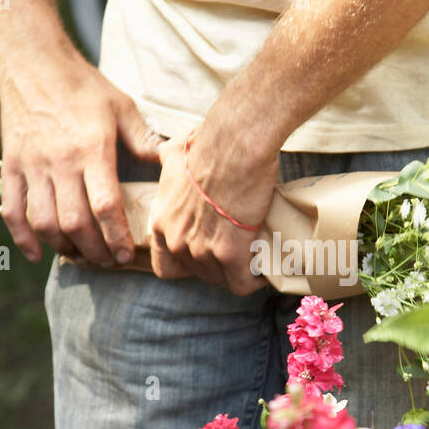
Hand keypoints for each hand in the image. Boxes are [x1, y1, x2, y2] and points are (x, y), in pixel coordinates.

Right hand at [0, 43, 161, 265]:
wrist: (30, 62)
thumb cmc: (82, 85)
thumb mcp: (121, 106)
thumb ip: (143, 139)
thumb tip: (168, 163)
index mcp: (92, 149)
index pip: (105, 206)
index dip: (116, 237)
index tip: (125, 254)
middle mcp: (60, 162)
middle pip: (75, 222)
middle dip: (94, 251)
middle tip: (107, 262)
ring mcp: (31, 165)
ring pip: (43, 222)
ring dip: (63, 247)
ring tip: (80, 256)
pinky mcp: (10, 166)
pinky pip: (11, 210)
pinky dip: (22, 237)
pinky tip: (36, 252)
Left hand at [149, 122, 277, 294]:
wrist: (233, 145)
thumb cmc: (208, 144)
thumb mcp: (174, 154)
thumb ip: (166, 162)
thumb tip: (166, 153)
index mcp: (162, 221)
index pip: (164, 267)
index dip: (185, 264)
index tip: (202, 252)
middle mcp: (176, 241)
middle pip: (198, 274)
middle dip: (217, 265)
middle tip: (236, 250)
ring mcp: (201, 250)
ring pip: (222, 279)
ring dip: (239, 271)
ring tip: (255, 257)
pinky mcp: (229, 254)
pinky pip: (243, 283)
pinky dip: (256, 278)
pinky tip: (265, 267)